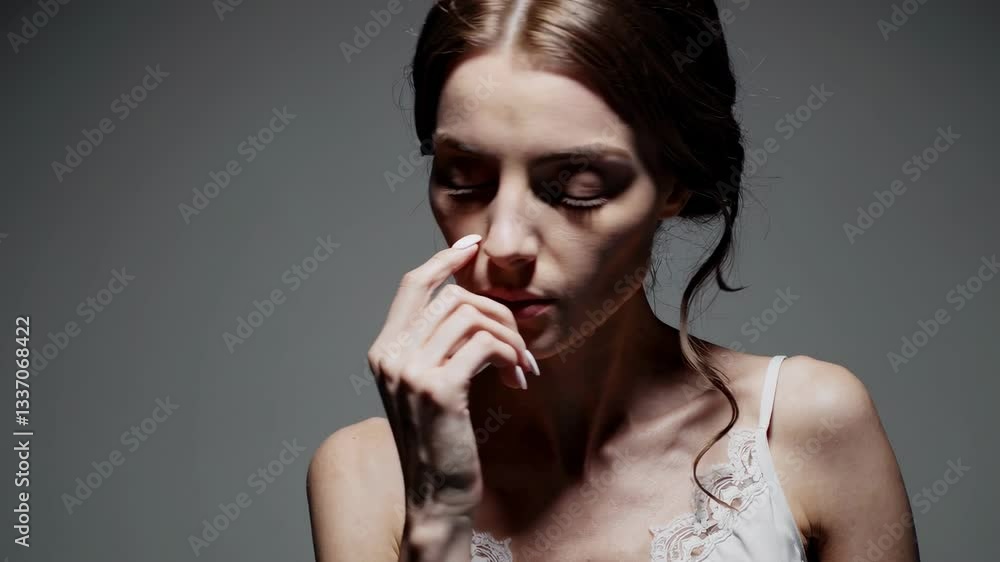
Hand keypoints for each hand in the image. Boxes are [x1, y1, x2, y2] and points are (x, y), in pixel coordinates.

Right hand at [367, 234, 538, 520]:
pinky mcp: (439, 389)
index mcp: (384, 350)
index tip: (472, 248)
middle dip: (497, 314)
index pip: (412, 285)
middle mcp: (390, 355)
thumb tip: (469, 302)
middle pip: (453, 298)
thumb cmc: (440, 441)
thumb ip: (436, 346)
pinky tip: (518, 379)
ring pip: (473, 317)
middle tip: (519, 346)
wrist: (436, 495)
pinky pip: (485, 345)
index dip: (443, 260)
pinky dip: (511, 356)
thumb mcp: (429, 386)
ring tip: (522, 366)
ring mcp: (410, 371)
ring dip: (510, 338)